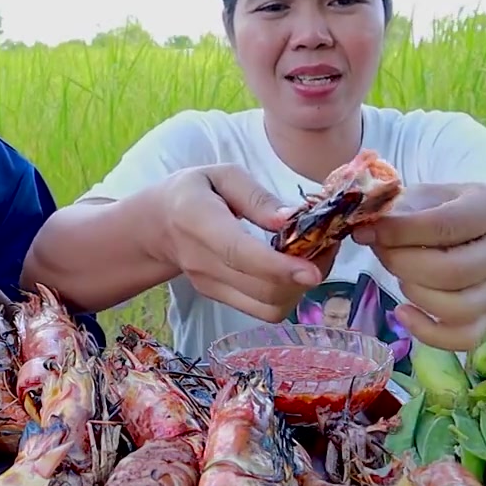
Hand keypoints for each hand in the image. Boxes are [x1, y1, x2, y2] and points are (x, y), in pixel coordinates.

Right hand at [158, 165, 335, 322]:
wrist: (157, 225)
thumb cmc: (193, 192)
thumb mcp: (221, 175)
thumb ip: (255, 196)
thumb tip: (291, 219)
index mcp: (199, 222)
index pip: (239, 253)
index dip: (278, 266)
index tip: (312, 271)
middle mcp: (202, 262)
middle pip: (262, 288)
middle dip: (305, 274)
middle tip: (329, 244)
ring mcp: (210, 286)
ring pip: (268, 306)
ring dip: (301, 288)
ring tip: (314, 258)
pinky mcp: (219, 298)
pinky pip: (264, 310)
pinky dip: (289, 296)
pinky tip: (294, 271)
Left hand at [351, 182, 485, 350]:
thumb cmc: (456, 210)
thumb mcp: (433, 196)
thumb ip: (401, 209)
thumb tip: (365, 232)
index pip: (445, 225)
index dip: (400, 232)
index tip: (369, 232)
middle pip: (452, 271)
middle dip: (403, 264)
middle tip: (382, 252)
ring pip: (458, 307)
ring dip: (415, 294)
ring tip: (401, 276)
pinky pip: (463, 337)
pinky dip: (426, 331)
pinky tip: (403, 312)